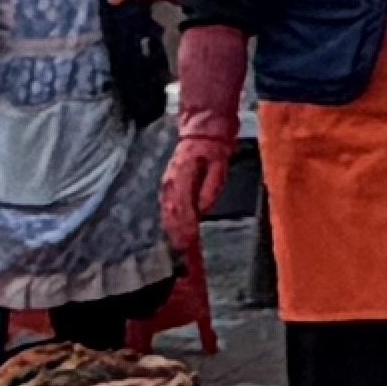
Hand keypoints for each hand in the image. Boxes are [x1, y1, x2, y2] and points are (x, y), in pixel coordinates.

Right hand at [157, 108, 226, 272]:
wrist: (202, 130)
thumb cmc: (214, 149)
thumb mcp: (220, 166)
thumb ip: (211, 188)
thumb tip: (202, 210)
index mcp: (183, 176)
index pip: (182, 207)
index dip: (184, 227)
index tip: (188, 243)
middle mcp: (170, 182)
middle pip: (170, 214)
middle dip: (176, 235)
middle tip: (182, 255)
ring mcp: (167, 184)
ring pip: (166, 213)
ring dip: (171, 232)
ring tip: (177, 251)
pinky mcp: (169, 186)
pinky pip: (168, 208)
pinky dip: (170, 223)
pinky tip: (174, 236)